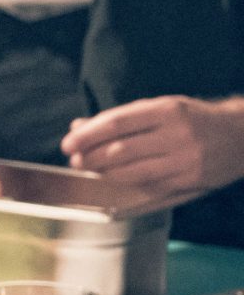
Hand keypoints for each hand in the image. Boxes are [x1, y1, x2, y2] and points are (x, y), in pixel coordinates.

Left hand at [63, 96, 243, 196]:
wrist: (242, 136)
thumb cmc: (194, 119)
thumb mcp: (162, 108)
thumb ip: (122, 118)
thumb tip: (79, 126)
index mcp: (167, 110)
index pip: (116, 123)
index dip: (87, 136)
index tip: (68, 144)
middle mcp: (177, 135)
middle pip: (120, 150)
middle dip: (90, 158)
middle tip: (75, 160)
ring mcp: (184, 160)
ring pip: (131, 172)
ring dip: (104, 174)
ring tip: (90, 169)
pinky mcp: (189, 180)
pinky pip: (148, 186)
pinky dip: (126, 184)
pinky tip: (115, 180)